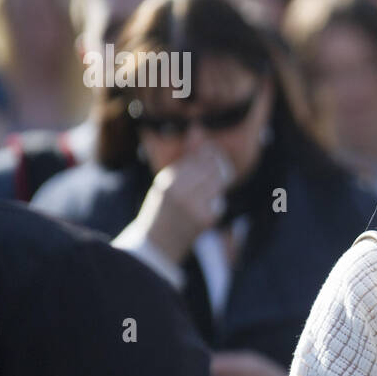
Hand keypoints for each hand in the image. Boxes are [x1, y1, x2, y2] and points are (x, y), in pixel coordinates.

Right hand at [135, 143, 233, 262]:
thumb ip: (183, 159)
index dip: (209, 152)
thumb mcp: (165, 183)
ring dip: (218, 181)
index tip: (212, 150)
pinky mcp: (207, 219)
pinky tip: (205, 205)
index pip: (197, 159)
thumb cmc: (161, 209)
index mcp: (168, 181)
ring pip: (218, 183)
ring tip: (207, 186)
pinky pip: (218, 201)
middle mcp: (181, 192)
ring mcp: (195, 206)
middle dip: (217, 165)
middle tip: (218, 165)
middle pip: (211, 169)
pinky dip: (215, 200)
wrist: (158, 244)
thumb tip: (197, 130)